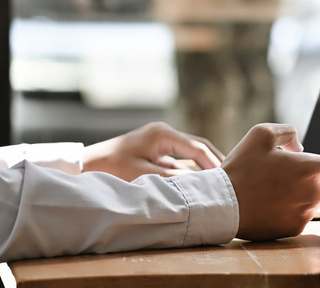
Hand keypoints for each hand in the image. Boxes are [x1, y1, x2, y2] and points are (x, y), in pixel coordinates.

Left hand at [83, 122, 224, 181]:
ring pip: (189, 154)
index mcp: (163, 134)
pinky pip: (178, 160)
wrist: (87, 164)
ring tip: (219, 184)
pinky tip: (197, 185)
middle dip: (215, 163)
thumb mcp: (144, 175)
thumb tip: (199, 185)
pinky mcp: (154, 151)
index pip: (198, 148)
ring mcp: (159, 141)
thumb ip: (172, 179)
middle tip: (232, 180)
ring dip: (203, 167)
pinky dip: (189, 171)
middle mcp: (164, 133)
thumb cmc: (112, 168)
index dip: (215, 164)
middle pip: (198, 147)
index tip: (229, 179)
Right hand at [222, 123, 319, 240]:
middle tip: (310, 171)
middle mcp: (313, 193)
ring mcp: (305, 213)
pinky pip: (303, 214)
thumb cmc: (241, 167)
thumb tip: (300, 148)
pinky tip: (273, 201)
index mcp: (309, 169)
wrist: (223, 204)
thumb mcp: (261, 134)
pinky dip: (294, 206)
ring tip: (280, 187)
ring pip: (319, 200)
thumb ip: (288, 133)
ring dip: (309, 192)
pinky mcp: (295, 228)